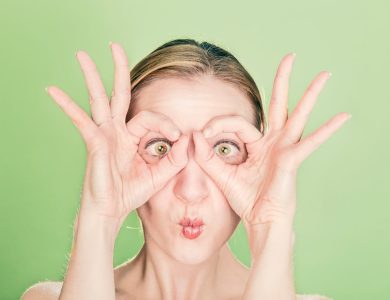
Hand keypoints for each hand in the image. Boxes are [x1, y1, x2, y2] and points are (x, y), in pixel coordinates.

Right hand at [46, 42, 188, 225]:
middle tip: (114, 45)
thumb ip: (175, 159)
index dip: (166, 124)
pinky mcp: (94, 144)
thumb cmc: (132, 193)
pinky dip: (68, 107)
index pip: (150, 117)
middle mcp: (117, 131)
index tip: (178, 138)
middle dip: (118, 69)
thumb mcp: (160, 175)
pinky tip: (53, 91)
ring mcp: (104, 135)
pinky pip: (82, 122)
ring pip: (98, 100)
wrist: (112, 211)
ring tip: (82, 54)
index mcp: (133, 136)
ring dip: (91, 76)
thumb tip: (189, 138)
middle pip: (118, 94)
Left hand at [192, 53, 350, 228]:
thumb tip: (194, 135)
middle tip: (290, 57)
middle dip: (282, 81)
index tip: (202, 134)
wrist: (259, 221)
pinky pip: (310, 142)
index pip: (238, 123)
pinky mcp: (292, 160)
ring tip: (325, 74)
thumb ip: (207, 156)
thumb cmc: (245, 199)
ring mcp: (285, 149)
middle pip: (278, 105)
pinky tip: (343, 117)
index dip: (218, 124)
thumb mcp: (221, 175)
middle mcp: (274, 142)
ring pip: (298, 115)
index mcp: (257, 144)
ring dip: (310, 94)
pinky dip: (327, 130)